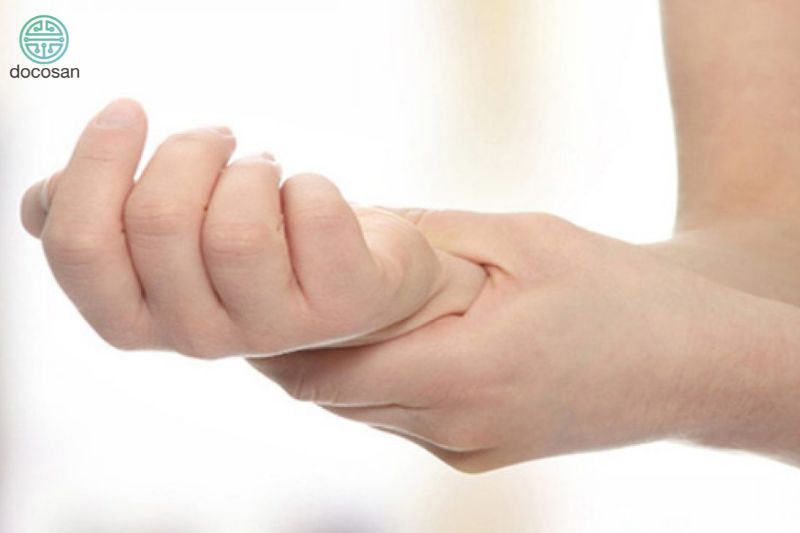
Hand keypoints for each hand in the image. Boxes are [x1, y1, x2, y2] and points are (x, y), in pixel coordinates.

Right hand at [20, 99, 484, 356]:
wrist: (343, 286)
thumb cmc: (247, 247)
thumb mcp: (165, 242)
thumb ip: (101, 223)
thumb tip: (43, 200)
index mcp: (135, 319)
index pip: (80, 247)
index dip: (96, 164)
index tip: (129, 111)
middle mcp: (196, 337)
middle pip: (160, 220)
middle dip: (189, 152)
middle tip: (218, 139)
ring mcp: (272, 329)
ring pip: (237, 228)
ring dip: (251, 170)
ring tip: (264, 173)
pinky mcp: (339, 305)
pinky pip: (314, 210)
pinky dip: (311, 182)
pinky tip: (309, 201)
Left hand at [252, 210, 799, 471]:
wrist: (689, 363)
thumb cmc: (612, 289)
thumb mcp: (517, 238)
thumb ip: (422, 235)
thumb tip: (346, 223)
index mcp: (466, 373)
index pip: (328, 369)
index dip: (279, 330)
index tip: (257, 282)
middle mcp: (456, 428)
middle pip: (334, 394)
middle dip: (296, 342)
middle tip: (277, 280)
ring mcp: (465, 451)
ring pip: (360, 409)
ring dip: (335, 359)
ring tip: (330, 301)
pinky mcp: (475, 456)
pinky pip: (396, 418)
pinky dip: (374, 377)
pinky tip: (388, 334)